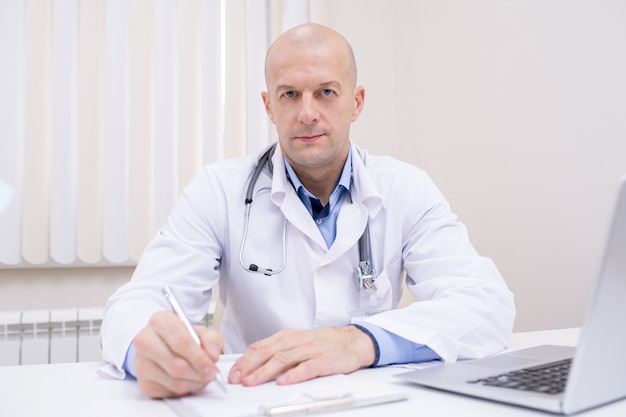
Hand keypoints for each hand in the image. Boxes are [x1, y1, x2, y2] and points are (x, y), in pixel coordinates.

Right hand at [132, 311, 223, 397]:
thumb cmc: (180, 336)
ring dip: (194, 383)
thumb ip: (211, 339)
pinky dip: (185, 389)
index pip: (181, 342)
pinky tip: (189, 380)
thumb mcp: (199, 330)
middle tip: (211, 374)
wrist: (160, 343)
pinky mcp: (143, 382)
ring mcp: (141, 363)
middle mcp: (146, 341)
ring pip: (174, 381)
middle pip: (177, 365)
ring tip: (202, 377)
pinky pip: (169, 391)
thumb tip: (213, 354)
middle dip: (199, 373)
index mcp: (160, 321)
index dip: (199, 358)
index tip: (211, 366)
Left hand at [228, 326, 375, 385]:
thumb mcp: (297, 343)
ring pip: (283, 359)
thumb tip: (253, 364)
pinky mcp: (323, 360)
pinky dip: (293, 375)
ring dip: (265, 371)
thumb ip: (277, 351)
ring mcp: (309, 350)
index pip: (260, 347)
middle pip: (267, 352)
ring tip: (252, 381)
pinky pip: (306, 367)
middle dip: (249, 366)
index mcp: (287, 337)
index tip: (232, 372)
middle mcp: (296, 341)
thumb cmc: (323, 344)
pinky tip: (283, 381)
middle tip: (236, 378)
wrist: (351, 341)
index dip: (244, 360)